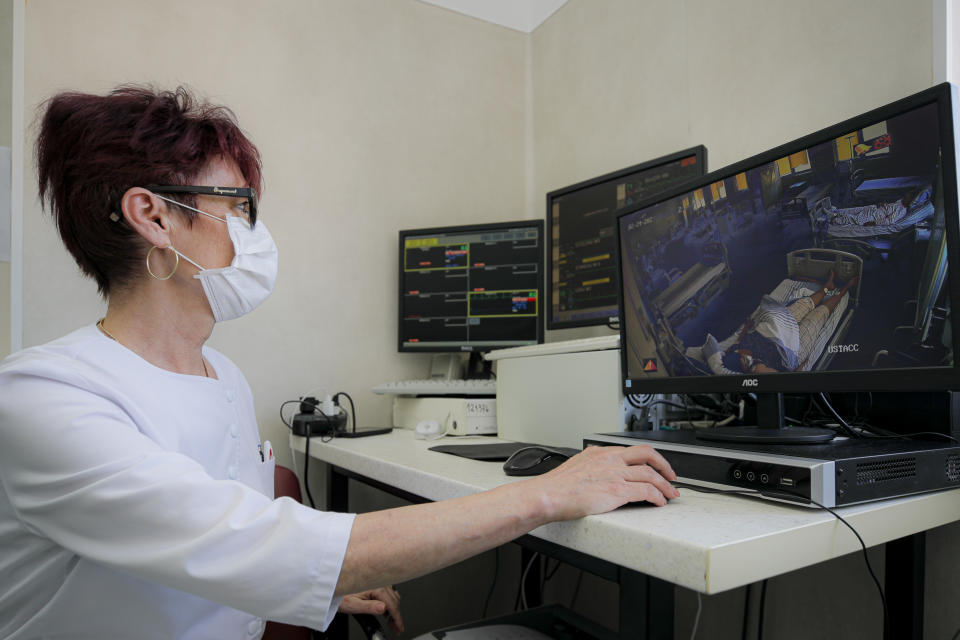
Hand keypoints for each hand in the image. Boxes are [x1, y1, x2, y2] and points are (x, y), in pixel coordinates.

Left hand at [339, 586, 403, 632]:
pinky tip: (386, 612)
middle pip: (395, 602)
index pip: (392, 605)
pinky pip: (389, 594)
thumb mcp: (353, 604)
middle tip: (396, 629)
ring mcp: (379, 583)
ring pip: (393, 598)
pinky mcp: (377, 584)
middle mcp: (380, 583)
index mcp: (376, 588)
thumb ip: (369, 607)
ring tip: (391, 623)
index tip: (400, 628)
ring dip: (393, 611)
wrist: (335, 586)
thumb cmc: (341, 596)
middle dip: (396, 617)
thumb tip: (383, 608)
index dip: (397, 619)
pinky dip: (390, 604)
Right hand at [529, 445, 679, 520]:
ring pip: (651, 474)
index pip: (632, 450)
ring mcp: (615, 474)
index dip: (649, 458)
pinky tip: (659, 502)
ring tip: (670, 494)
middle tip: (671, 476)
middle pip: (647, 454)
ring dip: (665, 485)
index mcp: (601, 452)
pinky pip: (646, 491)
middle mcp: (610, 459)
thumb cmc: (558, 486)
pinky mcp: (617, 491)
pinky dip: (657, 496)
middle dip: (664, 465)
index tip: (655, 465)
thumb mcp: (576, 463)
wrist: (549, 495)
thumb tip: (595, 463)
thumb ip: (590, 461)